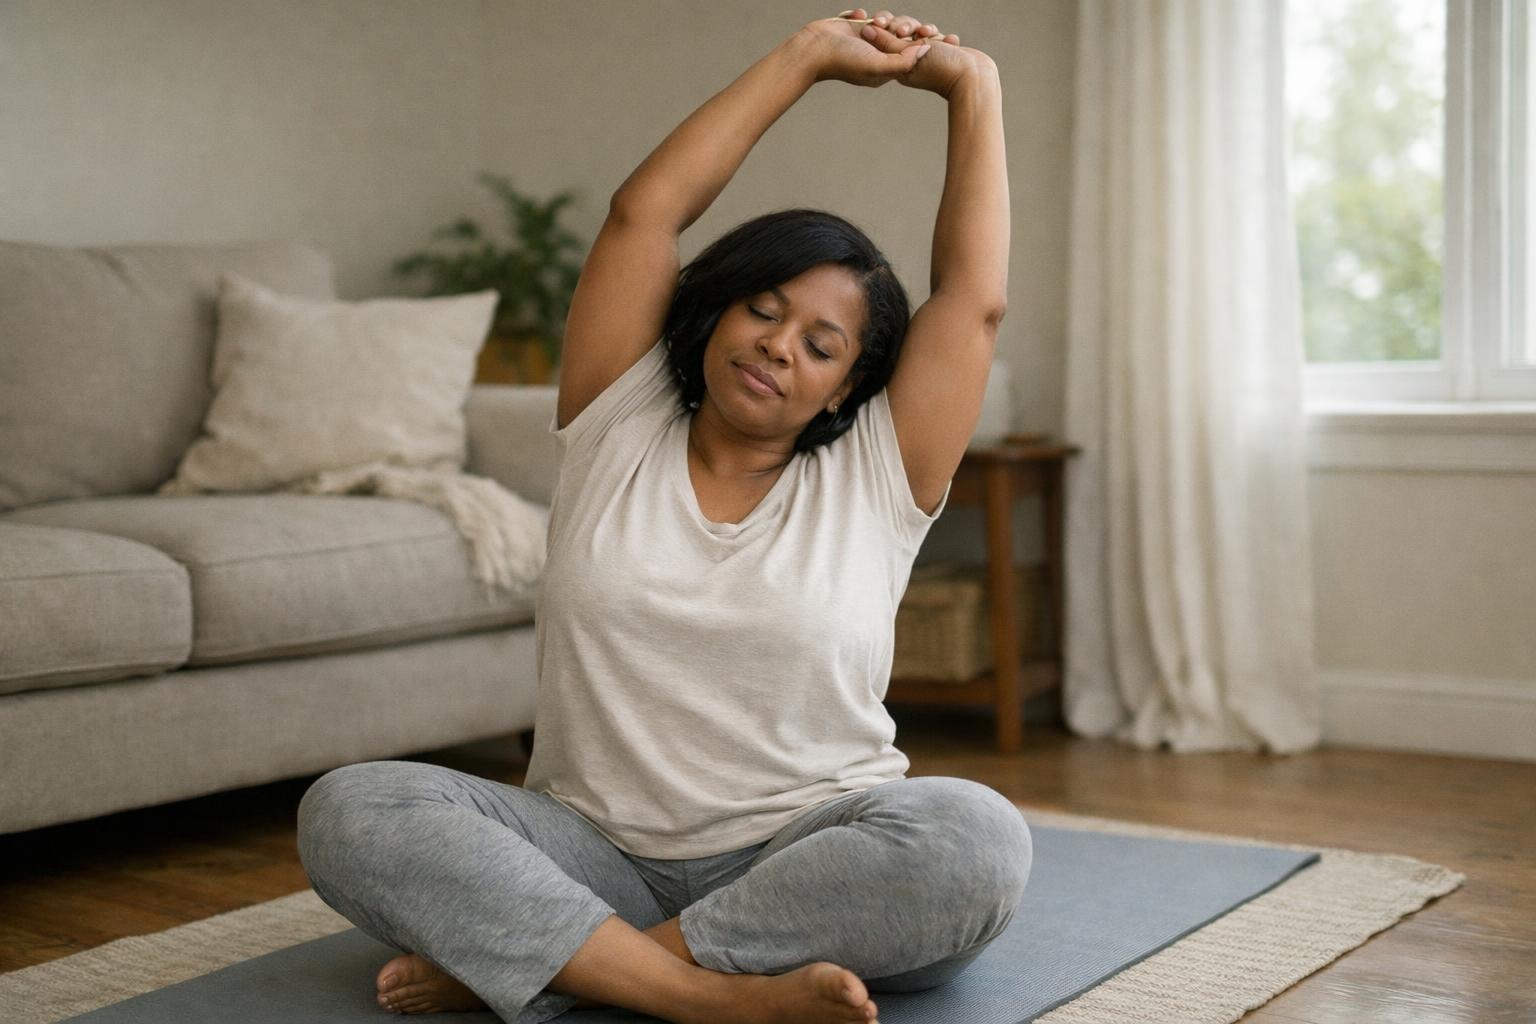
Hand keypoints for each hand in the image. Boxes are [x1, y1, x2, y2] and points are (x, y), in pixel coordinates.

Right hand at [798, 7, 951, 87]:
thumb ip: (903, 61)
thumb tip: (926, 51)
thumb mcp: (877, 66)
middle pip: (900, 37)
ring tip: (871, 24)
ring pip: (886, 23)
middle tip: (897, 27)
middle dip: (900, 27)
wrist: (813, 49)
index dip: (922, 42)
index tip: (928, 32)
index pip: (910, 55)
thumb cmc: (844, 61)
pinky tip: (856, 19)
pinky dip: (863, 15)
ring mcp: (865, 42)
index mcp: (884, 70)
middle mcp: (876, 56)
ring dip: (882, 19)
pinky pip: (868, 16)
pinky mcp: (854, 29)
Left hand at [851, 9, 995, 98]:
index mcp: (898, 66)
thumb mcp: (910, 55)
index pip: (883, 41)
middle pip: (902, 33)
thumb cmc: (941, 70)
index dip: (885, 27)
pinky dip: (944, 36)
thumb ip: (888, 43)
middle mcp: (911, 62)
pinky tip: (951, 42)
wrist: (974, 81)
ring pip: (921, 32)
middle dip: (908, 26)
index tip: (886, 22)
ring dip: (927, 29)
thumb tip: (866, 31)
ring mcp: (928, 58)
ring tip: (933, 36)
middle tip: (914, 31)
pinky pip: (939, 37)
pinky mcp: (944, 54)